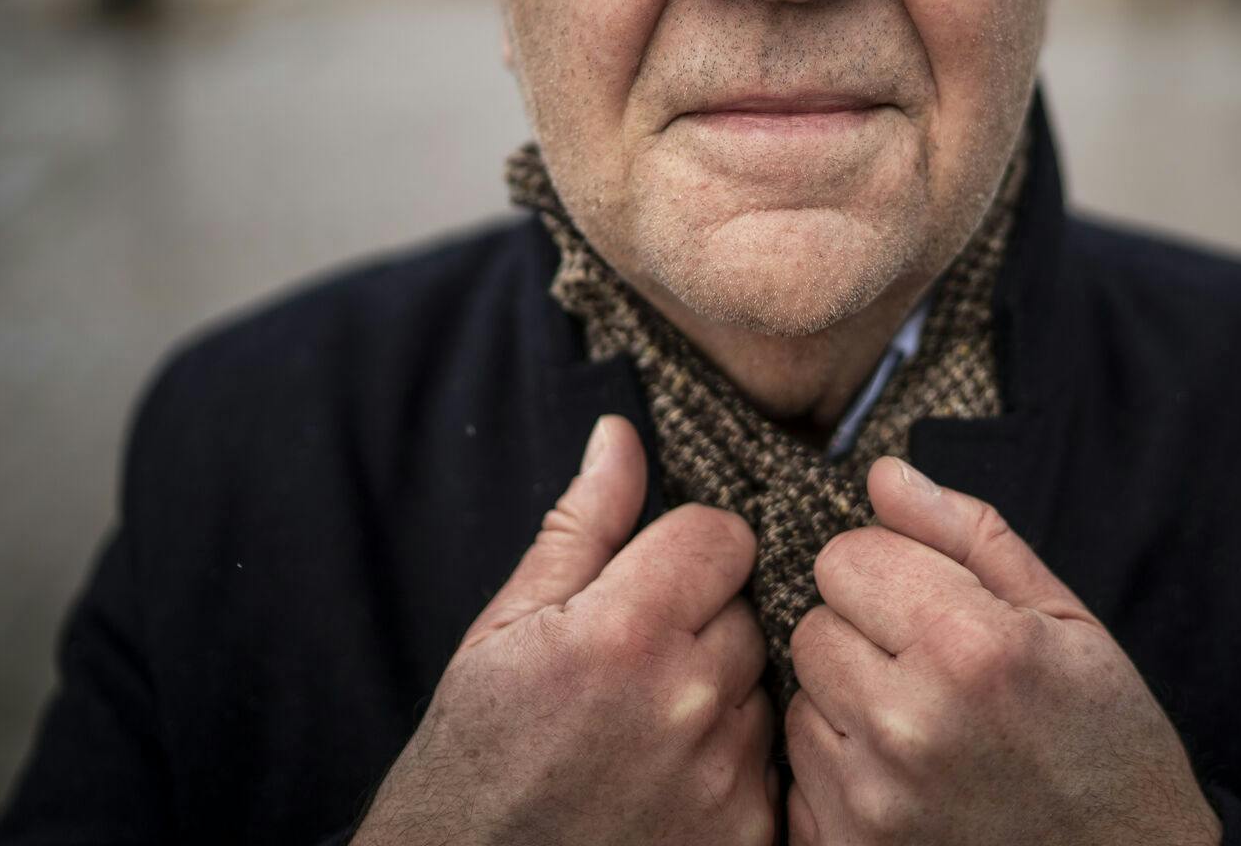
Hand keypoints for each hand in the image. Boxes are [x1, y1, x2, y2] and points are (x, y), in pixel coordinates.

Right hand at [355, 415, 776, 844]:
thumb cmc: (472, 759)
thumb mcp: (504, 628)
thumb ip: (581, 526)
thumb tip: (621, 435)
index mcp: (622, 632)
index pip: (723, 536)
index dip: (685, 551)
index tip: (649, 582)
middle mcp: (685, 702)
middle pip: (747, 610)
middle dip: (700, 624)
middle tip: (632, 670)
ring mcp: (722, 777)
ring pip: (760, 686)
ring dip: (718, 696)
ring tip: (642, 730)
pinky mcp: (745, 836)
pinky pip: (768, 763)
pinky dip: (728, 766)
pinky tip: (665, 781)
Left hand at [785, 457, 1219, 845]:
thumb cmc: (1108, 747)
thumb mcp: (1067, 621)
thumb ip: (968, 536)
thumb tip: (883, 475)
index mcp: (971, 647)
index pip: (846, 556)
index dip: (890, 570)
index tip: (934, 602)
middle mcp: (910, 723)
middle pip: (813, 624)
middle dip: (864, 633)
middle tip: (934, 670)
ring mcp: (873, 798)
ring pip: (803, 697)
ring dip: (849, 701)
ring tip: (927, 728)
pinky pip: (800, 774)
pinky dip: (843, 768)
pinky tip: (909, 779)